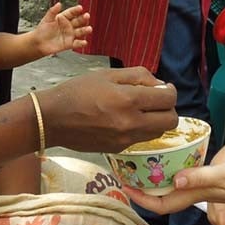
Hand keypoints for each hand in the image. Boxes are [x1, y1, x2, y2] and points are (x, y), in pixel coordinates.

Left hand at [32, 3, 91, 54]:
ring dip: (85, 30)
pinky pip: (77, 43)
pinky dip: (81, 43)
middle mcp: (68, 26)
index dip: (76, 10)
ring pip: (80, 31)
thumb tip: (58, 4)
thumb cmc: (42, 31)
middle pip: (78, 21)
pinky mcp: (69, 43)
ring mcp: (69, 34)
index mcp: (63, 18)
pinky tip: (84, 42)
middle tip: (87, 16)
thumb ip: (52, 11)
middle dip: (83, 19)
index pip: (71, 12)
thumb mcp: (47, 19)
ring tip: (89, 29)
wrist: (38, 43)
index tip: (80, 8)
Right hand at [38, 67, 177, 151]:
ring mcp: (126, 139)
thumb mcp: (107, 74)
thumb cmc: (78, 92)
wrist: (53, 119)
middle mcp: (131, 123)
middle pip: (170, 121)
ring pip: (158, 132)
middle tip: (156, 100)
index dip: (170, 91)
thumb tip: (159, 84)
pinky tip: (127, 119)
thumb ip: (138, 76)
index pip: (168, 99)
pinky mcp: (119, 149)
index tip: (163, 87)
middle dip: (168, 108)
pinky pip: (141, 139)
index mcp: (128, 99)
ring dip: (157, 120)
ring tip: (142, 109)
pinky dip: (142, 129)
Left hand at [125, 160, 224, 218]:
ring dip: (155, 180)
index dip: (141, 199)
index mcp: (197, 194)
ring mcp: (203, 187)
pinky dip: (171, 171)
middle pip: (163, 197)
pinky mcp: (210, 180)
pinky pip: (183, 178)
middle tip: (127, 170)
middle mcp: (196, 193)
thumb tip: (175, 180)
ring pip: (172, 188)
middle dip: (143, 188)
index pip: (162, 205)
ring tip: (141, 164)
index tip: (125, 185)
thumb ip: (200, 177)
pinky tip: (168, 160)